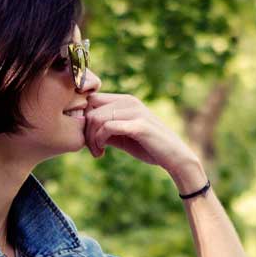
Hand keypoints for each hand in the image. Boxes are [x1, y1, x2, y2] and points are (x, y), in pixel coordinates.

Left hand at [80, 91, 202, 189]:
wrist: (174, 157)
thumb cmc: (148, 147)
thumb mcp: (121, 136)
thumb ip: (104, 130)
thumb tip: (82, 129)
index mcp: (125, 100)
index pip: (91, 99)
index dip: (83, 118)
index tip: (88, 138)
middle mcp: (129, 101)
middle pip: (90, 107)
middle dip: (85, 129)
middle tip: (91, 148)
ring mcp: (135, 111)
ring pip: (96, 118)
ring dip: (91, 139)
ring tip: (97, 152)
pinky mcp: (138, 125)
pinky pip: (107, 127)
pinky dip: (99, 141)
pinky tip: (102, 153)